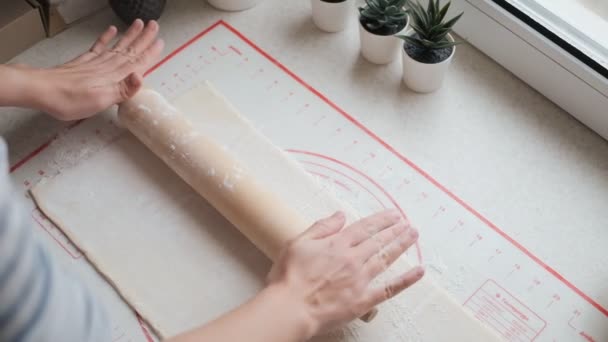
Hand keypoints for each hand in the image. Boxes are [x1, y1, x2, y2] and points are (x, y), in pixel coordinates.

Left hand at [19, 19, 163, 119]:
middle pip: (130, 50)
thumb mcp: (101, 100)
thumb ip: (123, 89)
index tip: (160, 42)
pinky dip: (106, 37)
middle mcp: (107, 66)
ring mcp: (95, 63)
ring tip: (139, 23)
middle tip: (154, 25)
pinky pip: (98, 46)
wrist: (42, 90)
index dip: (150, 53)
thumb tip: (141, 76)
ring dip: (130, 35)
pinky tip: (111, 30)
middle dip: (143, 38)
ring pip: (118, 46)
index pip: (137, 62)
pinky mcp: (84, 62)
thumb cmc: (70, 100)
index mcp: (114, 76)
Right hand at [266, 209, 423, 337]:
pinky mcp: (363, 300)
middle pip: (378, 241)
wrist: (290, 308)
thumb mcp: (297, 243)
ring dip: (401, 245)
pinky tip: (419, 271)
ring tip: (413, 236)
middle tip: (407, 223)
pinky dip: (406, 280)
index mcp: (337, 244)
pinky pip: (389, 289)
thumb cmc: (289, 277)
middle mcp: (353, 259)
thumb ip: (321, 228)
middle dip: (395, 230)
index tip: (393, 214)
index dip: (381, 220)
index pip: (364, 228)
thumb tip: (340, 215)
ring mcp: (360, 280)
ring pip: (386, 258)